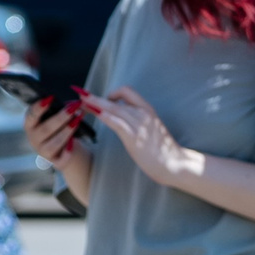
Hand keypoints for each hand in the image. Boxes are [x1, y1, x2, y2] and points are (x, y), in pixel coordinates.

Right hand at [23, 97, 93, 173]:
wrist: (68, 148)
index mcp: (31, 124)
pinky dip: (67, 152)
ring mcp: (43, 151)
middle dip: (61, 117)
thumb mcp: (58, 115)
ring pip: (53, 144)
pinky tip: (73, 144)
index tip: (50, 98)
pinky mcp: (55, 162)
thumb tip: (75, 102)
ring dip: (66, 132)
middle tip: (74, 107)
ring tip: (78, 121)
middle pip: (45, 129)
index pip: (31, 116)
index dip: (39, 107)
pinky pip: (60, 159)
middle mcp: (34, 138)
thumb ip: (62, 108)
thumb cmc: (60, 127)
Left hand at [82, 86, 199, 185]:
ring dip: (94, 104)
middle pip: (115, 99)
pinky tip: (94, 113)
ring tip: (80, 102)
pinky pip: (117, 122)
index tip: (102, 99)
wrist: (174, 163)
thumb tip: (123, 119)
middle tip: (81, 94)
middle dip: (95, 97)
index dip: (112, 93)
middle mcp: (143, 113)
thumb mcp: (149, 129)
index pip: (127, 91)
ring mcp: (139, 124)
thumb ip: (137, 121)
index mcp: (147, 109)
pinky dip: (104, 116)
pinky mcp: (134, 136)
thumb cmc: (162, 150)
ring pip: (113, 108)